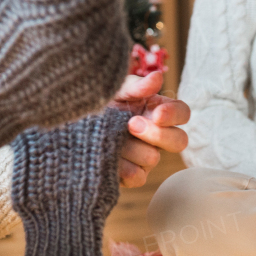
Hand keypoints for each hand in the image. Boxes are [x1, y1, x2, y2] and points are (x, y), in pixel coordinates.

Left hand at [109, 70, 189, 187]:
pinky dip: (123, 166)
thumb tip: (158, 77)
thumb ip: (136, 85)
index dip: (174, 115)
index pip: (183, 113)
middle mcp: (157, 135)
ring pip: (153, 158)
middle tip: (130, 124)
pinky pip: (138, 177)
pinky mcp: (133, 175)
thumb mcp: (115, 90)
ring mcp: (146, 156)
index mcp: (158, 110)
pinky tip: (109, 156)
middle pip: (179, 141)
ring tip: (107, 138)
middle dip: (156, 134)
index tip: (156, 114)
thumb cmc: (100, 103)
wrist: (73, 124)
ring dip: (129, 147)